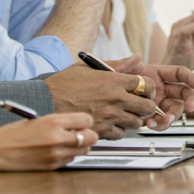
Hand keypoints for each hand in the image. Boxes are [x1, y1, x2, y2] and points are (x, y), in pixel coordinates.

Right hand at [0, 113, 96, 170]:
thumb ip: (59, 123)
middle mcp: (57, 138)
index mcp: (53, 122)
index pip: (86, 120)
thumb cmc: (13, 133)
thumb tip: (77, 126)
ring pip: (83, 151)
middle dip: (88, 135)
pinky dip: (68, 156)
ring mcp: (55, 154)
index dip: (85, 122)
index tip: (81, 123)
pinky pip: (70, 160)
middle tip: (80, 134)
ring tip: (66, 144)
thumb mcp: (37, 120)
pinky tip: (56, 152)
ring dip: (79, 147)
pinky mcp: (51, 167)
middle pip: (91, 137)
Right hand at [44, 64, 180, 138]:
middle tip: (138, 104)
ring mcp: (109, 116)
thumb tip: (137, 58)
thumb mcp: (90, 67)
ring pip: (136, 123)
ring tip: (123, 114)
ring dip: (133, 119)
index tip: (144, 90)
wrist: (45, 101)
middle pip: (147, 106)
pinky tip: (111, 124)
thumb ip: (117, 64)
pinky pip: (120, 134)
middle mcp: (115, 99)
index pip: (146, 84)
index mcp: (114, 81)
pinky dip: (118, 131)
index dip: (148, 88)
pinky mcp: (101, 131)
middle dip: (146, 105)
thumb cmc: (65, 83)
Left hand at [110, 60, 193, 128]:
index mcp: (156, 74)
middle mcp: (161, 89)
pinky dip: (160, 124)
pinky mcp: (153, 117)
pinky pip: (162, 122)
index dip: (190, 78)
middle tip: (190, 108)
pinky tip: (151, 124)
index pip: (179, 73)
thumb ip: (125, 65)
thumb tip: (137, 57)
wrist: (101, 103)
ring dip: (172, 116)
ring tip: (162, 120)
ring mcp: (158, 104)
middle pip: (184, 93)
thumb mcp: (114, 72)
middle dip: (191, 100)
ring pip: (175, 110)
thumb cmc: (108, 84)